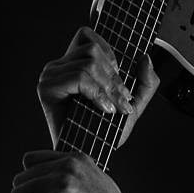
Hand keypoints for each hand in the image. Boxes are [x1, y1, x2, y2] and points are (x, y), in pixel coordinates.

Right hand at [38, 25, 158, 148]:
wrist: (89, 157)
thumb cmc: (104, 135)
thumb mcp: (133, 106)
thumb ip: (145, 83)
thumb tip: (146, 57)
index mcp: (75, 63)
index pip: (88, 35)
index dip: (110, 53)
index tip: (122, 85)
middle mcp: (60, 65)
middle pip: (93, 48)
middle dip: (115, 77)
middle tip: (123, 101)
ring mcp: (52, 74)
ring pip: (88, 62)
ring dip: (108, 87)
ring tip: (114, 108)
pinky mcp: (47, 87)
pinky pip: (78, 76)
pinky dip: (96, 92)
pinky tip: (103, 108)